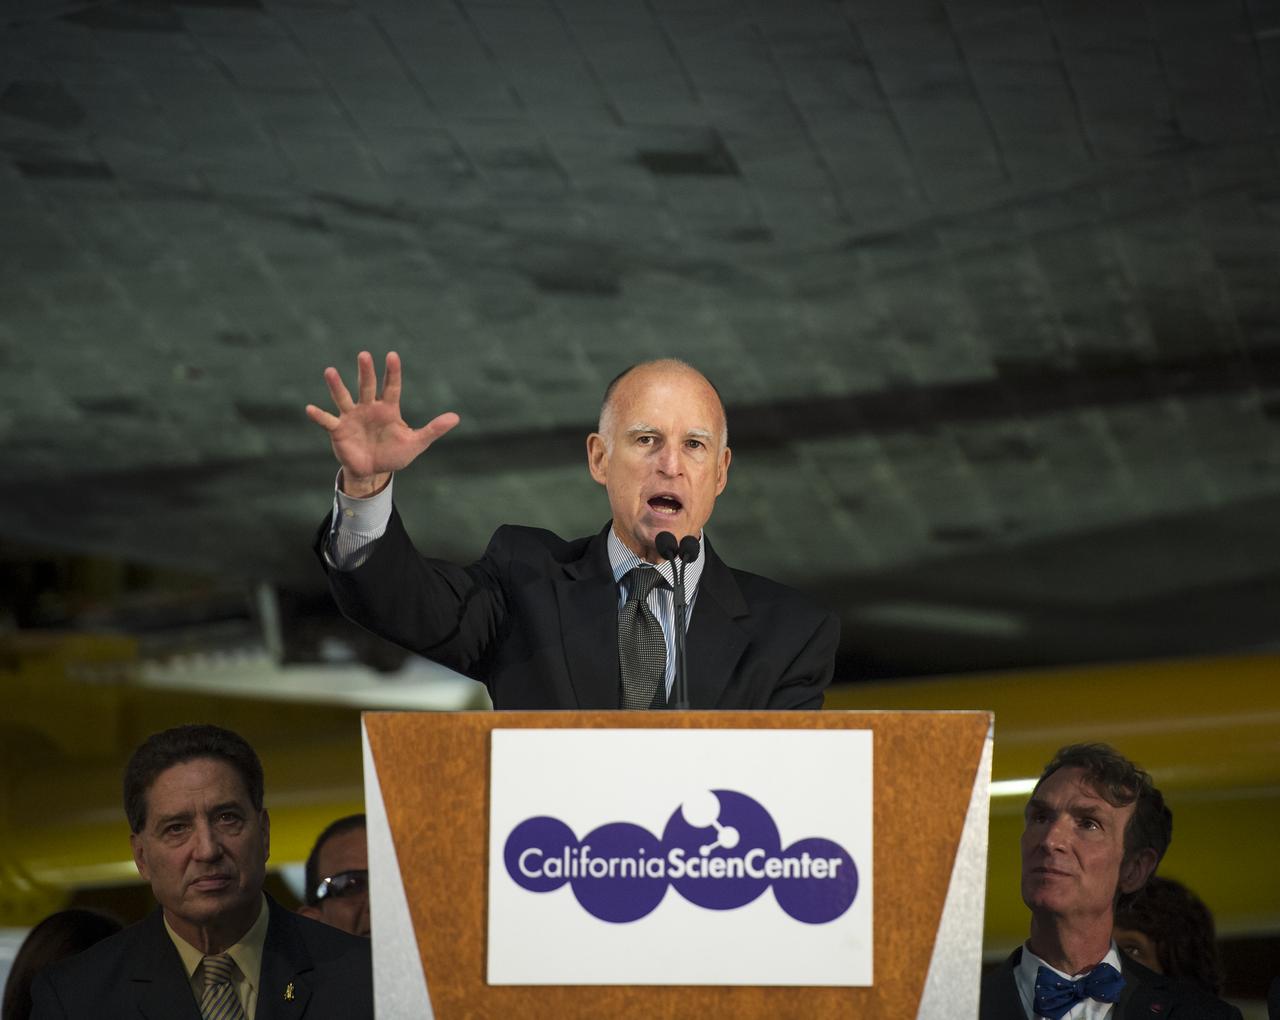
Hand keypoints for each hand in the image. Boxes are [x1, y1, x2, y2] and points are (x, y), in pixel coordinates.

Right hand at [306, 351, 458, 496]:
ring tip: (330, 371)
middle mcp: (368, 408)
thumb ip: (433, 429)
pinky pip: (327, 421)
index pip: (391, 386)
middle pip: (367, 386)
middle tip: (364, 355)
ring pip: (344, 398)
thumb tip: (456, 417)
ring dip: (337, 386)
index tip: (392, 355)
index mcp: (388, 409)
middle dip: (366, 372)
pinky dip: (319, 415)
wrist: (373, 471)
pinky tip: (310, 409)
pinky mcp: (338, 430)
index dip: (392, 372)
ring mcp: (352, 417)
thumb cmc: (394, 454)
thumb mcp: (416, 443)